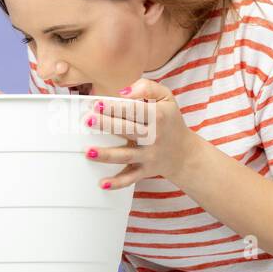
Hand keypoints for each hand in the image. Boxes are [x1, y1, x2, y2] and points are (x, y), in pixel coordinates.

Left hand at [81, 78, 199, 190]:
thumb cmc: (170, 121)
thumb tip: (123, 92)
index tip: (98, 104)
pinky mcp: (145, 171)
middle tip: (88, 120)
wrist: (184, 153)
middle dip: (107, 125)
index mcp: (158, 116)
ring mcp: (149, 156)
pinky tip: (102, 183)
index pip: (135, 110)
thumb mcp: (167, 98)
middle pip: (128, 130)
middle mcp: (154, 137)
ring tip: (88, 151)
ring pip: (126, 155)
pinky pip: (130, 178)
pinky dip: (117, 183)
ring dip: (107, 154)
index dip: (116, 107)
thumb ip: (147, 88)